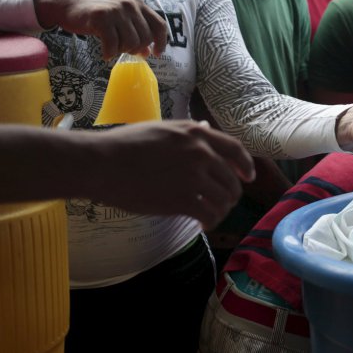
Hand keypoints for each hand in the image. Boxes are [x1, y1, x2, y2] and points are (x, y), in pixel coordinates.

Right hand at [34, 0, 168, 59]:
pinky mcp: (102, 17)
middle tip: (120, 48)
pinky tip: (104, 53)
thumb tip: (148, 52)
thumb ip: (135, 32)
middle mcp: (130, 5)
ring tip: (111, 47)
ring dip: (121, 51)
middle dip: (134, 49)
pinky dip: (109, 53)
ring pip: (131, 43)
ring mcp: (116, 10)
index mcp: (137, 3)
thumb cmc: (95, 13)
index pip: (159, 25)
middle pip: (145, 39)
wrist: (66, 3)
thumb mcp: (119, 20)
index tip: (157, 54)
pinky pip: (113, 45)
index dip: (161, 42)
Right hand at [88, 120, 254, 229]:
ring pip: (224, 200)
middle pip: (232, 180)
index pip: (235, 149)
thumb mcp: (163, 128)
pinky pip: (210, 215)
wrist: (103, 163)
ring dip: (221, 211)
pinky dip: (209, 222)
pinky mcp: (183, 200)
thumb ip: (188, 132)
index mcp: (197, 134)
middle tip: (223, 204)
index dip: (246, 165)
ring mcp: (193, 177)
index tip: (249, 177)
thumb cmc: (126, 145)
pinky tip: (201, 224)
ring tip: (210, 216)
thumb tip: (206, 129)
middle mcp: (201, 153)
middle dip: (231, 195)